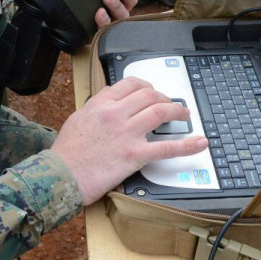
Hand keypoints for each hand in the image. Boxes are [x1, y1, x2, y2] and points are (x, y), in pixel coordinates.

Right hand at [50, 76, 207, 204]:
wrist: (61, 175)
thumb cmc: (67, 152)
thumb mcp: (78, 118)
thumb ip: (97, 107)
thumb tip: (111, 101)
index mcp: (101, 103)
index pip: (131, 84)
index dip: (147, 86)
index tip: (152, 92)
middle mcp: (116, 113)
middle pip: (150, 95)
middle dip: (165, 98)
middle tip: (170, 105)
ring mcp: (127, 133)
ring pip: (161, 112)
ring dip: (178, 111)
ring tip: (184, 115)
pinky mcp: (134, 155)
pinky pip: (167, 147)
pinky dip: (187, 145)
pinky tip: (200, 142)